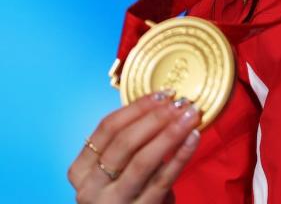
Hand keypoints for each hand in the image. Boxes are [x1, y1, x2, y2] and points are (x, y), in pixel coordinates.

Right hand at [68, 90, 202, 202]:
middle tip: (180, 102)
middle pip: (124, 142)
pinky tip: (194, 138)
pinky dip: (181, 156)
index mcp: (81, 170)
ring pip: (143, 160)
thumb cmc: (126, 194)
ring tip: (190, 115)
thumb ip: (128, 143)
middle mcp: (91, 187)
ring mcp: (114, 202)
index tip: (163, 93)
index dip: (137, 107)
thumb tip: (162, 104)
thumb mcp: (115, 170)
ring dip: (170, 132)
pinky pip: (163, 179)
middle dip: (156, 117)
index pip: (107, 128)